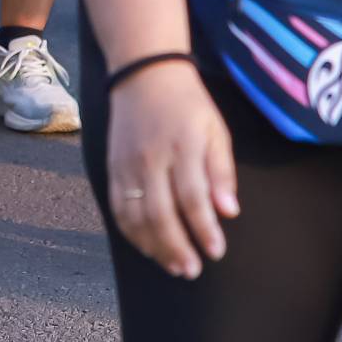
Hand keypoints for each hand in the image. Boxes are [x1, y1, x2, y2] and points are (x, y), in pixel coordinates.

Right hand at [104, 61, 238, 279]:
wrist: (144, 72)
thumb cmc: (187, 104)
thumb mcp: (216, 130)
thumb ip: (221, 171)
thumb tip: (229, 212)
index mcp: (182, 146)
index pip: (193, 198)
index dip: (204, 229)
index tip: (216, 251)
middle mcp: (151, 157)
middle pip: (160, 213)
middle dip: (177, 247)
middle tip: (193, 269)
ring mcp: (127, 163)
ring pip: (135, 215)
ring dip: (154, 246)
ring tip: (174, 266)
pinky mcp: (112, 167)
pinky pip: (117, 207)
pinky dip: (131, 232)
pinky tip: (147, 247)